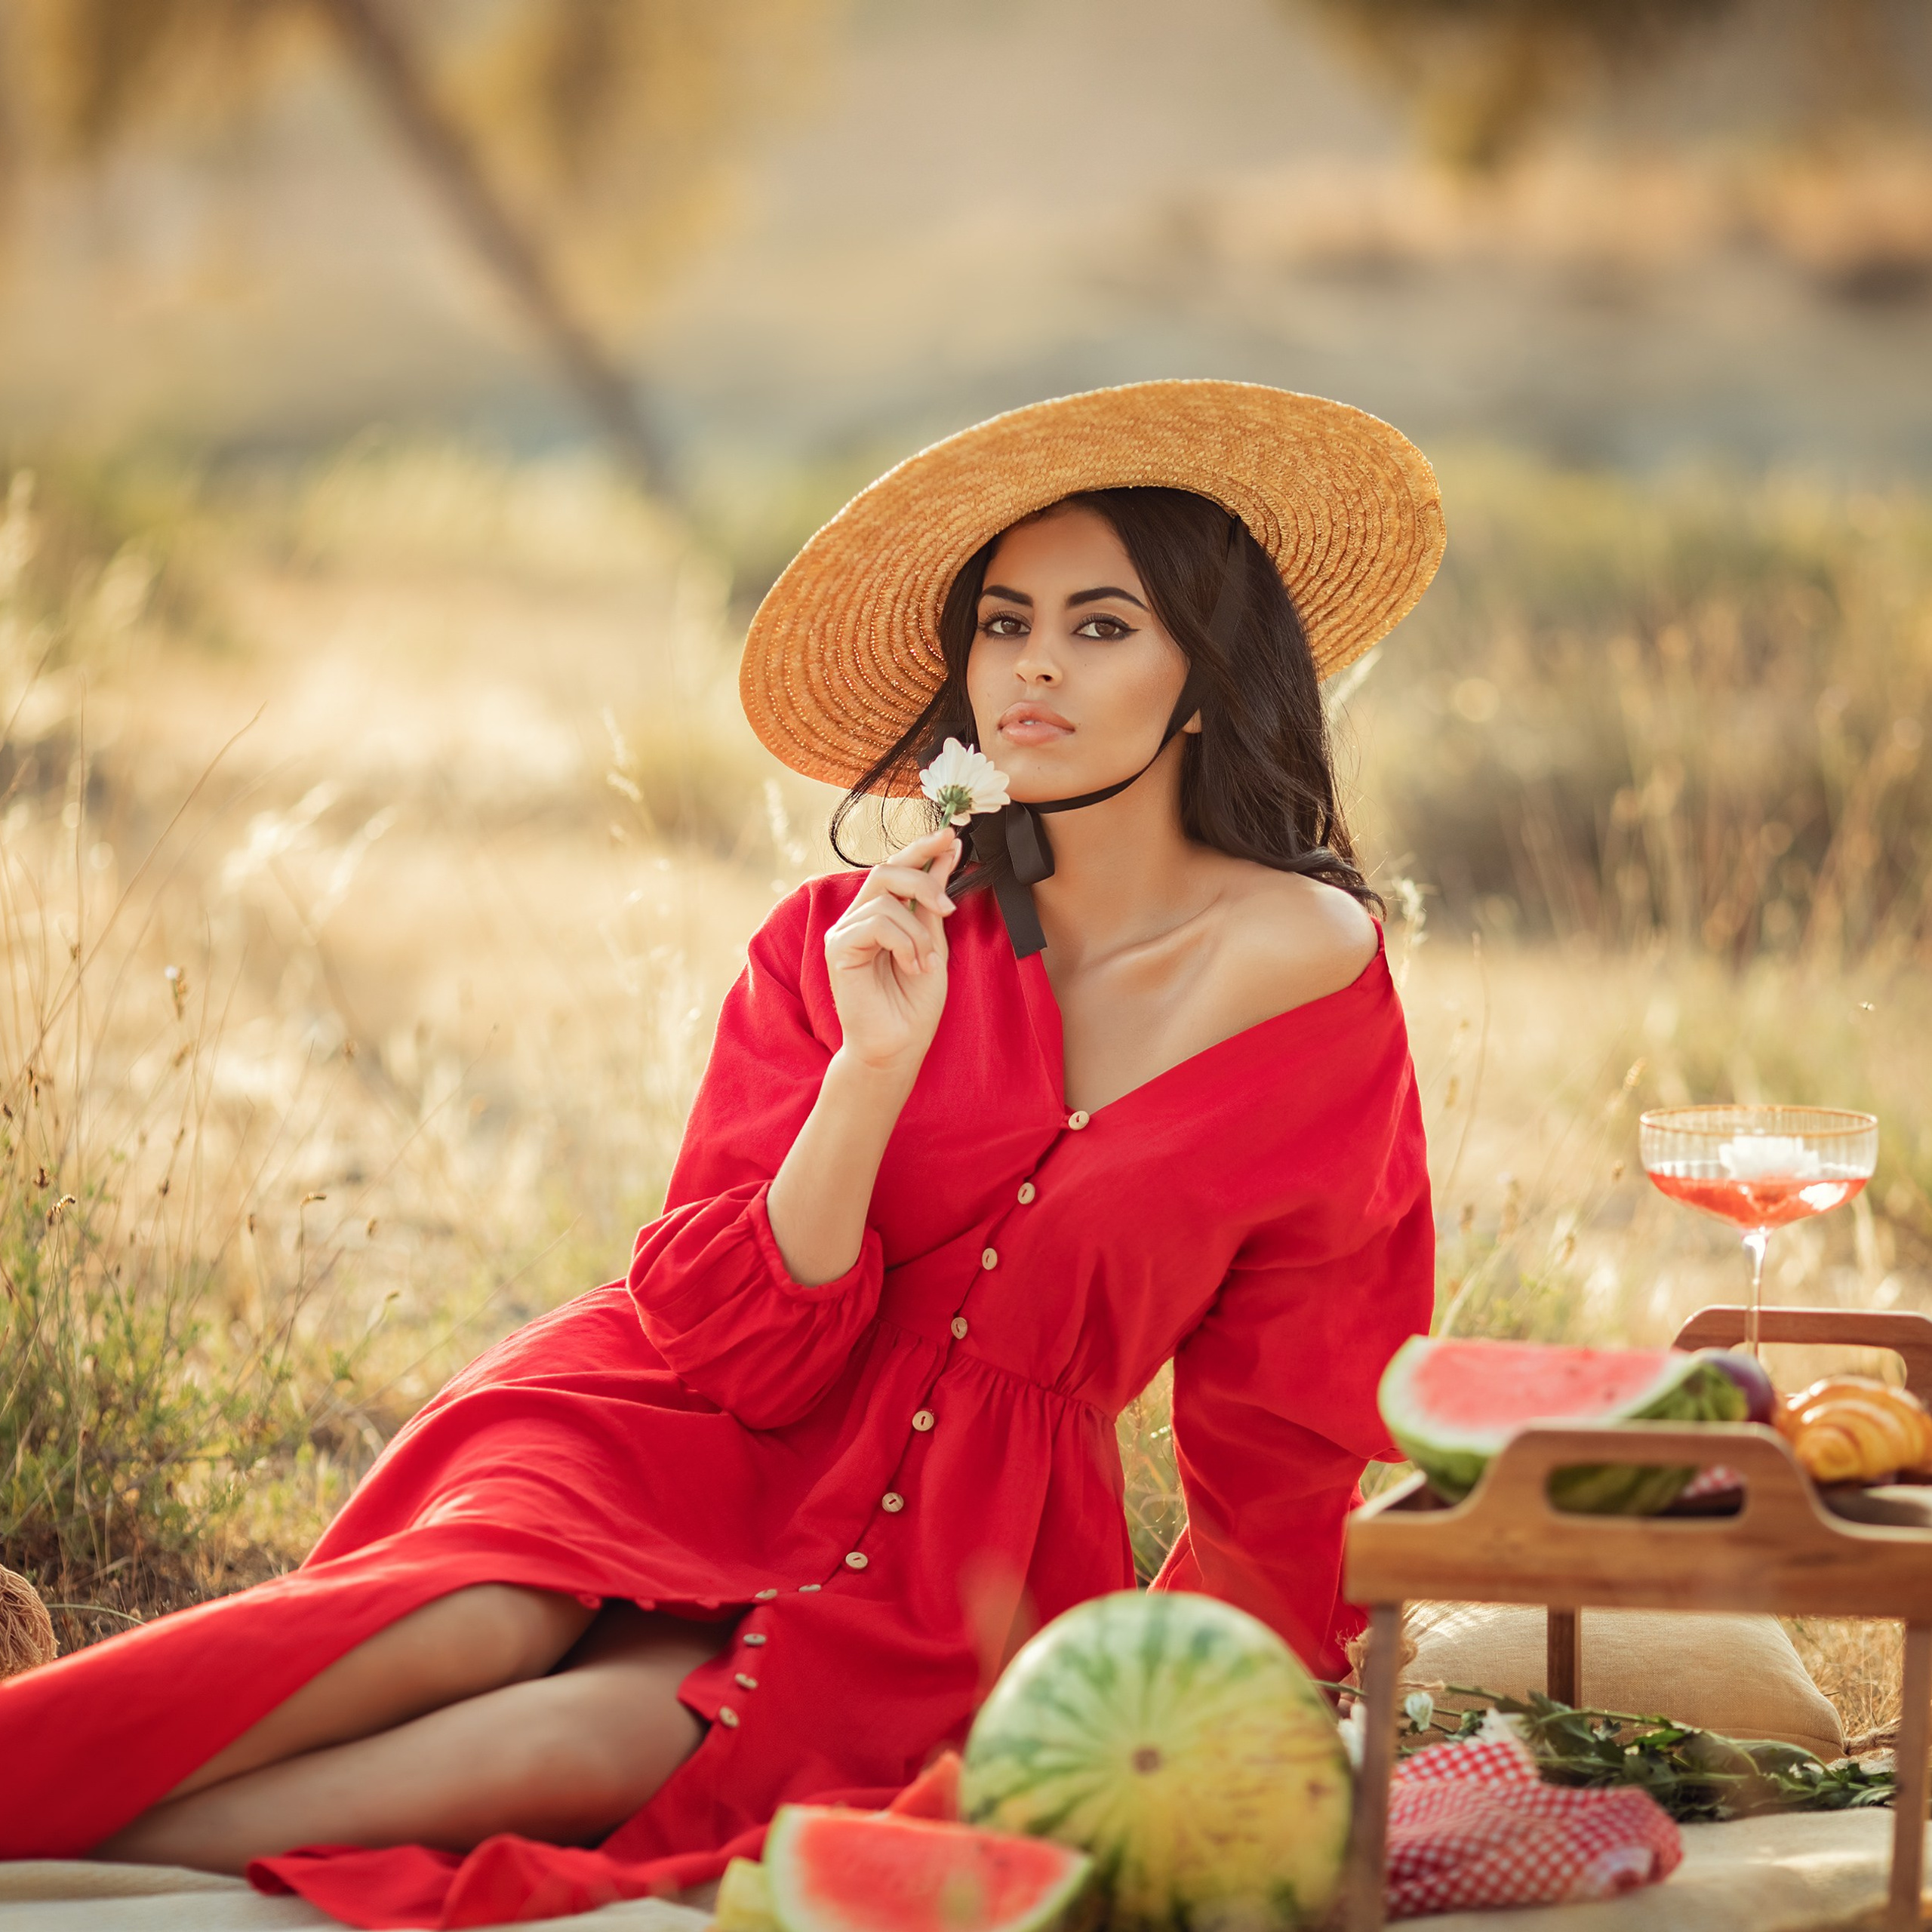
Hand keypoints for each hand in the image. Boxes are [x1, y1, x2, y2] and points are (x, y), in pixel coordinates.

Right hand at [823, 828, 959, 1075]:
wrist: (899, 1045)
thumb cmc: (914, 1003)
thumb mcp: (934, 942)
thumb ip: (933, 901)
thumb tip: (947, 854)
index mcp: (880, 914)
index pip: (897, 867)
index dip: (922, 847)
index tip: (952, 834)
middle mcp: (858, 917)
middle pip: (886, 870)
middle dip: (924, 879)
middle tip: (947, 909)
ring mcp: (844, 932)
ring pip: (886, 901)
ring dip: (918, 932)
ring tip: (924, 964)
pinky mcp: (837, 949)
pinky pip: (876, 924)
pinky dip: (904, 944)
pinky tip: (911, 968)